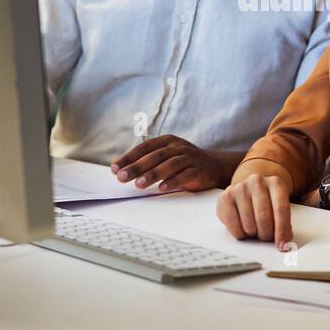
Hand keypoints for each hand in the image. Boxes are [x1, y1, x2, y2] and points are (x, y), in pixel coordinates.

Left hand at [110, 135, 236, 191]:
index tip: (114, 168)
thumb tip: (120, 170)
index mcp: (167, 141)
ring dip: (152, 174)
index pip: (144, 147)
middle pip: (155, 156)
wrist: (215, 166)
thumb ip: (147, 161)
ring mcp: (189, 158)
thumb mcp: (166, 156)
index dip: (129, 157)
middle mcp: (178, 147)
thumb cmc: (183, 163)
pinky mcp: (199, 170)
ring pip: (169, 165)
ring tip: (138, 185)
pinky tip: (162, 188)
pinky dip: (173, 181)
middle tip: (122, 177)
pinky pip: (185, 175)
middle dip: (136, 167)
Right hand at [216, 172, 292, 249]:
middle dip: (266, 234)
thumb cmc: (266, 202)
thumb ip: (285, 224)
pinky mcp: (225, 197)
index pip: (281, 209)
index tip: (282, 245)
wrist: (248, 188)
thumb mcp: (278, 208)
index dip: (282, 230)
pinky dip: (240, 234)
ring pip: (248, 224)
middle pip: (263, 217)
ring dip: (253, 234)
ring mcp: (240, 188)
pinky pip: (233, 225)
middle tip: (266, 237)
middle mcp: (257, 182)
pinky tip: (243, 229)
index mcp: (276, 183)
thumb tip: (284, 243)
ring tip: (255, 230)